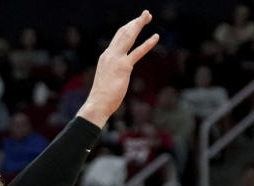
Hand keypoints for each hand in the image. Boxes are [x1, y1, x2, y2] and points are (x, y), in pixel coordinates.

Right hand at [77, 10, 158, 127]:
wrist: (97, 103)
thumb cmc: (102, 96)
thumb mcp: (107, 79)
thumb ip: (113, 72)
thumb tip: (118, 75)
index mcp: (106, 56)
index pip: (117, 38)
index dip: (127, 28)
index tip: (135, 22)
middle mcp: (110, 54)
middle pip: (123, 33)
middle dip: (135, 22)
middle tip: (145, 14)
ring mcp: (117, 60)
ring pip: (129, 37)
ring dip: (139, 25)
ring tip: (148, 16)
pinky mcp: (124, 67)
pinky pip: (138, 52)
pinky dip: (147, 44)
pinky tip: (156, 37)